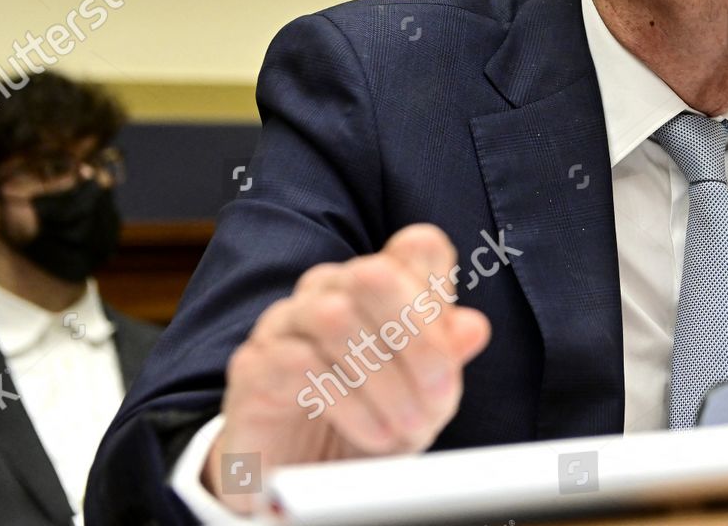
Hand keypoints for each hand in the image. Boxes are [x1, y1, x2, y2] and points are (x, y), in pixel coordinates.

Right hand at [203, 224, 490, 510]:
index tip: (450, 358)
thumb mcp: (424, 398)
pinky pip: (299, 364)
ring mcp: (285, 321)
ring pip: (335, 316)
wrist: (303, 480)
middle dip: (418, 339)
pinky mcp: (253, 364)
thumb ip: (446, 358)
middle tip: (438, 397)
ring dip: (384, 379)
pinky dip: (350, 405)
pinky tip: (373, 434)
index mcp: (379, 284)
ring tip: (406, 427)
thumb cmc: (371, 422)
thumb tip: (474, 327)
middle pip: (376, 273)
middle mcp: (329, 289)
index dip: (442, 296)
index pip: (418, 247)